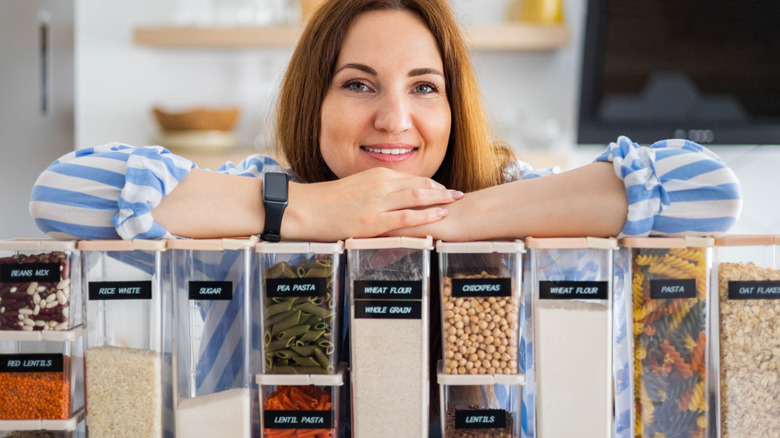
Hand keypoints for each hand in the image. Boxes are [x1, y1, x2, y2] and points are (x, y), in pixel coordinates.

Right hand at [283, 167, 462, 240]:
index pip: (411, 177)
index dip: (431, 183)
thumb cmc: (327, 202)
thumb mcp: (355, 189)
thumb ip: (375, 192)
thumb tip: (388, 200)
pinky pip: (407, 217)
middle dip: (442, 189)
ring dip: (441, 198)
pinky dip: (426, 215)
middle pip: (420, 184)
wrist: (307, 208)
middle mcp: (381, 184)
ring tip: (457, 202)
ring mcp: (378, 202)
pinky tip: (440, 215)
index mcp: (376, 175)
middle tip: (459, 194)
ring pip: (418, 196)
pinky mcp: (374, 220)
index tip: (443, 188)